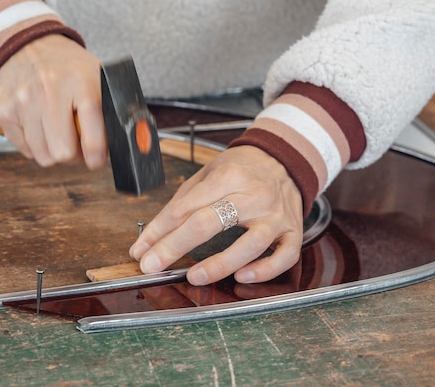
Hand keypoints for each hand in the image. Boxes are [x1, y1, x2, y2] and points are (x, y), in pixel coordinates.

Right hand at [0, 34, 105, 168]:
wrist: (25, 42)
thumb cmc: (67, 66)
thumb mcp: (96, 77)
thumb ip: (112, 109)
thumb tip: (133, 141)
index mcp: (81, 83)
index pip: (92, 136)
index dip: (97, 156)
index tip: (96, 159)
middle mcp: (50, 91)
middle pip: (64, 153)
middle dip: (74, 155)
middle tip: (76, 143)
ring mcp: (23, 101)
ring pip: (43, 156)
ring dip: (54, 151)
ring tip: (58, 132)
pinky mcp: (4, 110)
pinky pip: (24, 149)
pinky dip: (35, 145)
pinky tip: (40, 126)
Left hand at [129, 145, 303, 284]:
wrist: (284, 158)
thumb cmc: (241, 169)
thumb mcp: (208, 174)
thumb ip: (181, 204)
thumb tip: (151, 238)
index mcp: (228, 176)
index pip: (186, 206)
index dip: (159, 230)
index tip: (141, 250)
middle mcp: (254, 195)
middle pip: (210, 222)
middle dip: (175, 246)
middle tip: (152, 265)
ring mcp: (276, 215)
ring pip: (251, 244)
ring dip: (220, 264)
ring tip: (194, 277)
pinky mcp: (293, 231)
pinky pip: (285, 256)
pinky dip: (265, 271)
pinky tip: (243, 277)